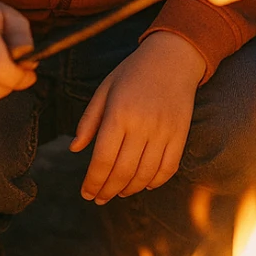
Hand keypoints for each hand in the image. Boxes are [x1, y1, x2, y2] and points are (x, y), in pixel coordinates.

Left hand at [70, 32, 205, 204]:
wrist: (174, 57)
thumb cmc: (133, 73)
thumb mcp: (105, 89)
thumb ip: (89, 120)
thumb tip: (74, 149)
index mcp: (119, 113)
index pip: (103, 159)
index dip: (93, 182)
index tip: (86, 193)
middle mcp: (143, 125)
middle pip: (122, 172)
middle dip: (107, 191)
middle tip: (98, 198)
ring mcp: (164, 131)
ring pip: (145, 175)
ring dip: (128, 190)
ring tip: (117, 193)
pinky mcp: (180, 134)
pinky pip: (168, 168)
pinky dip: (154, 182)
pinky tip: (142, 185)